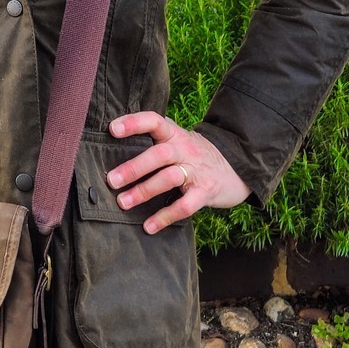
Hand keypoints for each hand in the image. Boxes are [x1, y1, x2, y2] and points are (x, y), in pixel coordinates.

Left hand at [106, 112, 247, 233]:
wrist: (237, 166)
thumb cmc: (195, 153)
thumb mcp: (179, 139)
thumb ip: (156, 139)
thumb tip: (115, 143)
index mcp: (175, 134)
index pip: (154, 121)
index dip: (133, 123)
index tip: (112, 129)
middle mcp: (185, 149)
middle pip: (158, 154)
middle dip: (134, 168)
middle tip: (111, 180)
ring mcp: (196, 171)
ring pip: (168, 179)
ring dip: (144, 191)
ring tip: (123, 202)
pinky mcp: (205, 192)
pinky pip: (184, 206)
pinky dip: (165, 217)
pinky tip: (148, 226)